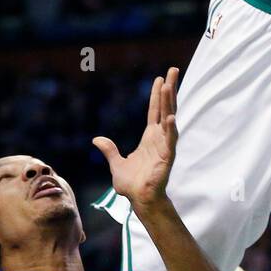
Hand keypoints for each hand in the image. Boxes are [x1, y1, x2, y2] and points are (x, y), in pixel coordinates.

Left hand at [93, 68, 178, 212]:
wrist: (138, 200)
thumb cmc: (131, 185)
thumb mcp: (116, 163)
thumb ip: (109, 150)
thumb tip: (97, 139)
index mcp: (149, 138)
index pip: (154, 111)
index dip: (157, 95)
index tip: (160, 79)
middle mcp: (159, 138)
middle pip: (165, 108)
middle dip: (169, 90)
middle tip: (173, 70)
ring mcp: (164, 146)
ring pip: (169, 119)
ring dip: (170, 102)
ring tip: (170, 85)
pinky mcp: (167, 158)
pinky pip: (170, 141)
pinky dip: (170, 129)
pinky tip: (170, 116)